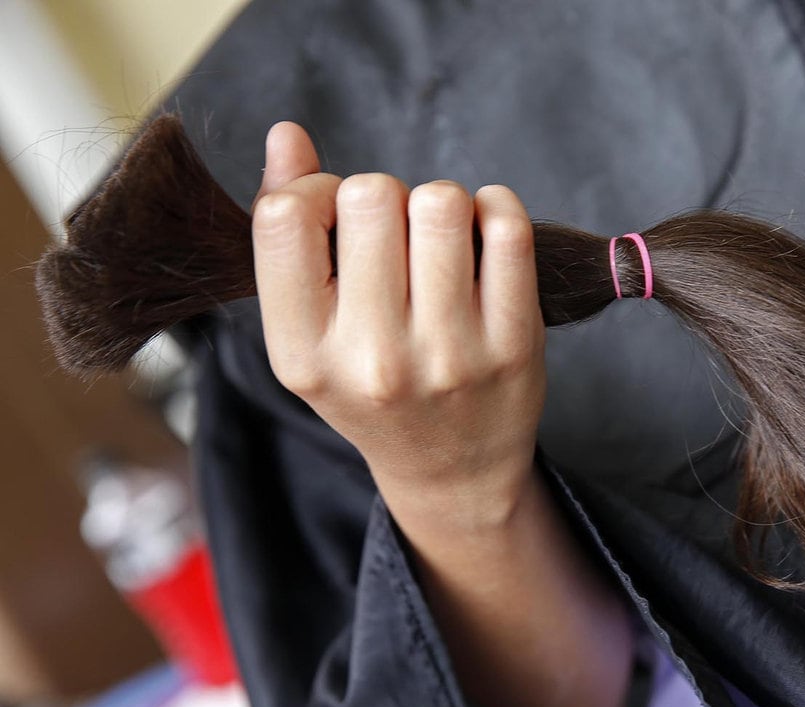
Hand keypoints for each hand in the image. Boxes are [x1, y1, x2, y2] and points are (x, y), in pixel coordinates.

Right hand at [250, 122, 545, 521]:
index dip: (312, 191)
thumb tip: (287, 134)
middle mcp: (373, 359)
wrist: (452, 469)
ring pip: (440, 200)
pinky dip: (495, 208)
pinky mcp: (514, 343)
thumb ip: (287, 234)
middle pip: (369, 194)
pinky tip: (484, 233)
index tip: (335, 218)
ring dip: (439, 203)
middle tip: (396, 240)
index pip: (284, 217)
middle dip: (382, 197)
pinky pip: (506, 225)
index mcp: (304, 354)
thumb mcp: (310, 332)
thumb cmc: (372, 387)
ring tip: (438, 240)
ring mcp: (449, 353)